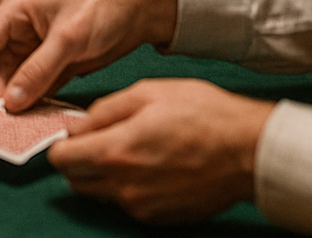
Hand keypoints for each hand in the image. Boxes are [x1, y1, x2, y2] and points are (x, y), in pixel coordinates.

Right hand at [0, 0, 175, 114]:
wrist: (143, 6)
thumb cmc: (104, 4)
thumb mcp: (68, 36)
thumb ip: (37, 69)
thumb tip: (9, 101)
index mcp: (17, 11)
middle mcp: (23, 30)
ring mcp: (41, 48)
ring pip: (16, 79)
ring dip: (14, 101)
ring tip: (12, 127)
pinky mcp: (58, 64)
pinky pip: (38, 86)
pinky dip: (34, 102)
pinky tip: (34, 119)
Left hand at [48, 79, 273, 224]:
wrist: (250, 151)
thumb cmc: (203, 114)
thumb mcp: (147, 93)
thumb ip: (104, 110)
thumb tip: (78, 125)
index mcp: (116, 152)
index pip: (61, 159)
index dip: (62, 144)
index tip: (75, 133)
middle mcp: (124, 187)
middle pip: (75, 181)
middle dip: (79, 161)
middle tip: (101, 139)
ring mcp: (142, 207)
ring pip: (101, 194)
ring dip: (104, 175)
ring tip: (132, 150)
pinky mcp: (161, 219)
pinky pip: (128, 205)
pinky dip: (129, 188)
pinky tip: (152, 166)